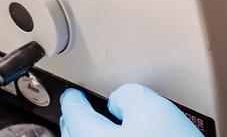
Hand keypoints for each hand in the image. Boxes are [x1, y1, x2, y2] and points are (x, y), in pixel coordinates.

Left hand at [59, 85, 201, 136]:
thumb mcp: (154, 107)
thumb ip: (129, 94)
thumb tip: (121, 99)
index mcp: (90, 136)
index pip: (73, 111)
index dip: (75, 97)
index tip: (74, 94)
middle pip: (73, 133)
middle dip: (77, 119)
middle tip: (83, 109)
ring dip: (90, 136)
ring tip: (103, 129)